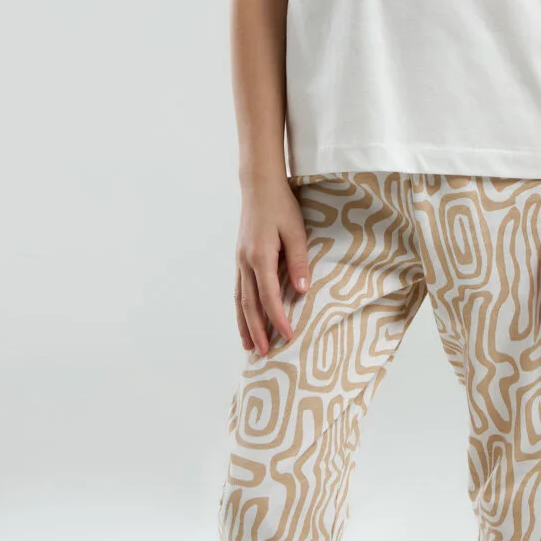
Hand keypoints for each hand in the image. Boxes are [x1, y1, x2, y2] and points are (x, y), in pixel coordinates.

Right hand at [234, 174, 310, 354]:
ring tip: (248, 346)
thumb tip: (303, 290)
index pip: (269, 296)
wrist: (259, 186)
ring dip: (244, 324)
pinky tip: (244, 320)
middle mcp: (245, 262)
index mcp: (260, 256)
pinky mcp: (240, 260)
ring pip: (239, 300)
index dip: (278, 318)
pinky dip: (240, 309)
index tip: (288, 336)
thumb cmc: (281, 206)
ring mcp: (239, 261)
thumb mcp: (296, 231)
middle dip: (257, 330)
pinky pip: (238, 290)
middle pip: (249, 304)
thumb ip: (299, 261)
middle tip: (263, 353)